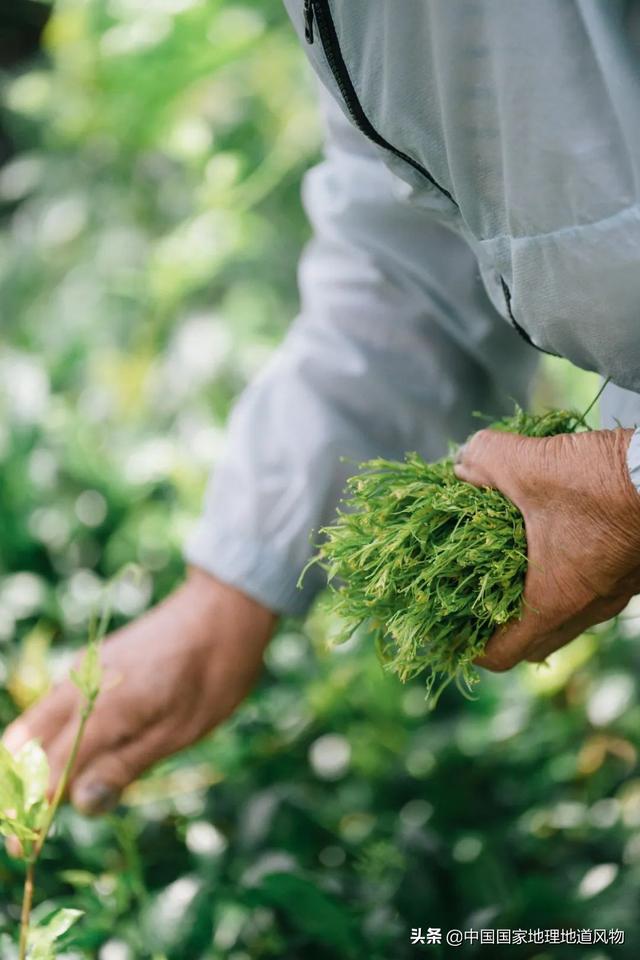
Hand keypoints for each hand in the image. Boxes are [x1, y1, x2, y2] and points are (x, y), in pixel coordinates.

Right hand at [2, 567, 275, 814]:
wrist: (224, 609)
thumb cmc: (213, 674)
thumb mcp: (178, 732)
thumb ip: (124, 766)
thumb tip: (78, 805)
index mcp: (100, 709)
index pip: (47, 772)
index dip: (32, 813)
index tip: (20, 851)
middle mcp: (79, 686)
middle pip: (25, 745)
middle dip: (20, 790)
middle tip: (26, 831)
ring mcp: (82, 670)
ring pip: (36, 724)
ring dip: (33, 764)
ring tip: (47, 803)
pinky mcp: (93, 663)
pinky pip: (56, 706)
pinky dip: (50, 738)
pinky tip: (71, 761)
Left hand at [453, 427, 639, 669]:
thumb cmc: (602, 482)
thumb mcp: (527, 465)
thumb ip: (484, 461)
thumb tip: (462, 462)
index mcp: (553, 600)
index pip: (503, 655)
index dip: (469, 648)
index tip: (449, 630)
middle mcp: (586, 608)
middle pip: (534, 642)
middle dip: (500, 627)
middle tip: (473, 598)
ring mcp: (614, 593)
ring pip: (566, 616)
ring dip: (535, 600)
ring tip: (506, 566)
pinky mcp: (631, 571)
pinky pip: (591, 592)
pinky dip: (565, 579)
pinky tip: (550, 542)